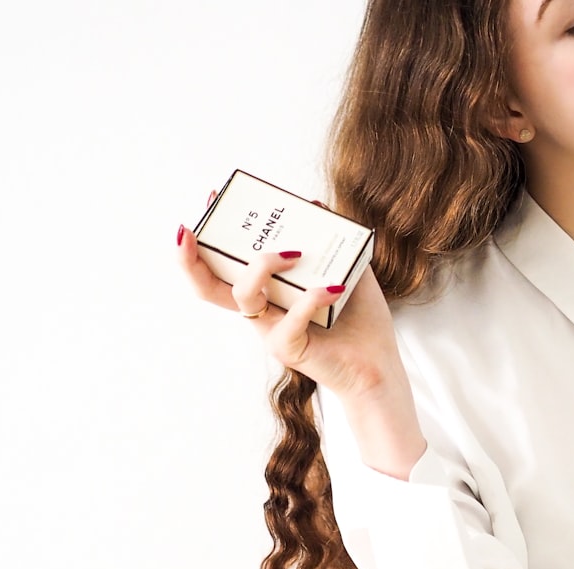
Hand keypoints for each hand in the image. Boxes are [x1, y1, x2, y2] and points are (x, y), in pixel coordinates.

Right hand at [176, 191, 426, 477]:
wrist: (381, 366)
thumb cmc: (362, 323)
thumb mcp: (348, 272)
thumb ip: (333, 242)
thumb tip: (315, 205)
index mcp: (269, 293)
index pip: (226, 266)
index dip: (209, 236)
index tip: (211, 198)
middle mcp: (263, 312)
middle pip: (209, 288)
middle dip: (192, 258)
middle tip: (192, 229)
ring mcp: (272, 331)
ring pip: (244, 296)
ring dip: (263, 266)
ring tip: (295, 253)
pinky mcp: (290, 349)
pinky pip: (289, 320)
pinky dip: (311, 299)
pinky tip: (335, 287)